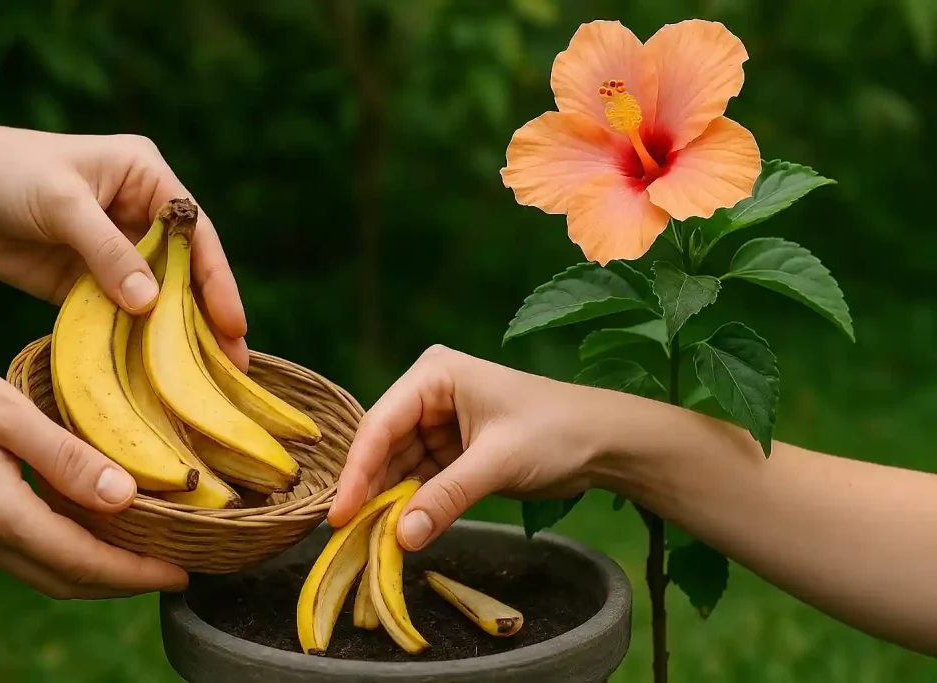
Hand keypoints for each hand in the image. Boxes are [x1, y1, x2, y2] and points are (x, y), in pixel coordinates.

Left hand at [0, 87, 246, 368]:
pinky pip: (120, 315)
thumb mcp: (63, 203)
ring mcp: (116, 252)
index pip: (194, 233)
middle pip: (185, 270)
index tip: (232, 323)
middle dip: (209, 315)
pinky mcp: (89, 282)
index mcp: (147, 180)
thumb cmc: (8, 172)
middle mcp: (140, 216)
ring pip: (158, 297)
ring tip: (206, 377)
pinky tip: (157, 372)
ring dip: (178, 335)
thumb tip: (150, 303)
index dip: (217, 279)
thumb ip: (108, 252)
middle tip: (234, 361)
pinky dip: (137, 341)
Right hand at [0, 343, 188, 598]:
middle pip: (65, 581)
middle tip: (175, 571)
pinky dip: (70, 554)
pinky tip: (97, 532)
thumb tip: (124, 495)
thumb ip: (66, 457)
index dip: (135, 573)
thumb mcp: (8, 411)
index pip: (81, 561)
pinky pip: (26, 554)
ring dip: (97, 574)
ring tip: (146, 557)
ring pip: (44, 573)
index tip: (181, 573)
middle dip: (124, 583)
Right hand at [328, 345, 611, 551]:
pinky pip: (419, 481)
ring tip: (370, 543)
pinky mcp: (452, 452)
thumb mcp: (497, 463)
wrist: (605, 442)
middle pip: (383, 447)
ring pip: (398, 468)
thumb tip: (400, 538)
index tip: (340, 514)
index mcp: (434, 375)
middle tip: (348, 537)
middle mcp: (428, 394)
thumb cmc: (556, 432)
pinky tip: (399, 533)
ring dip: (388, 504)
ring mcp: (438, 424)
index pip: (381, 424)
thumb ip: (445, 498)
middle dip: (370, 492)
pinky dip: (411, 507)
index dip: (357, 471)